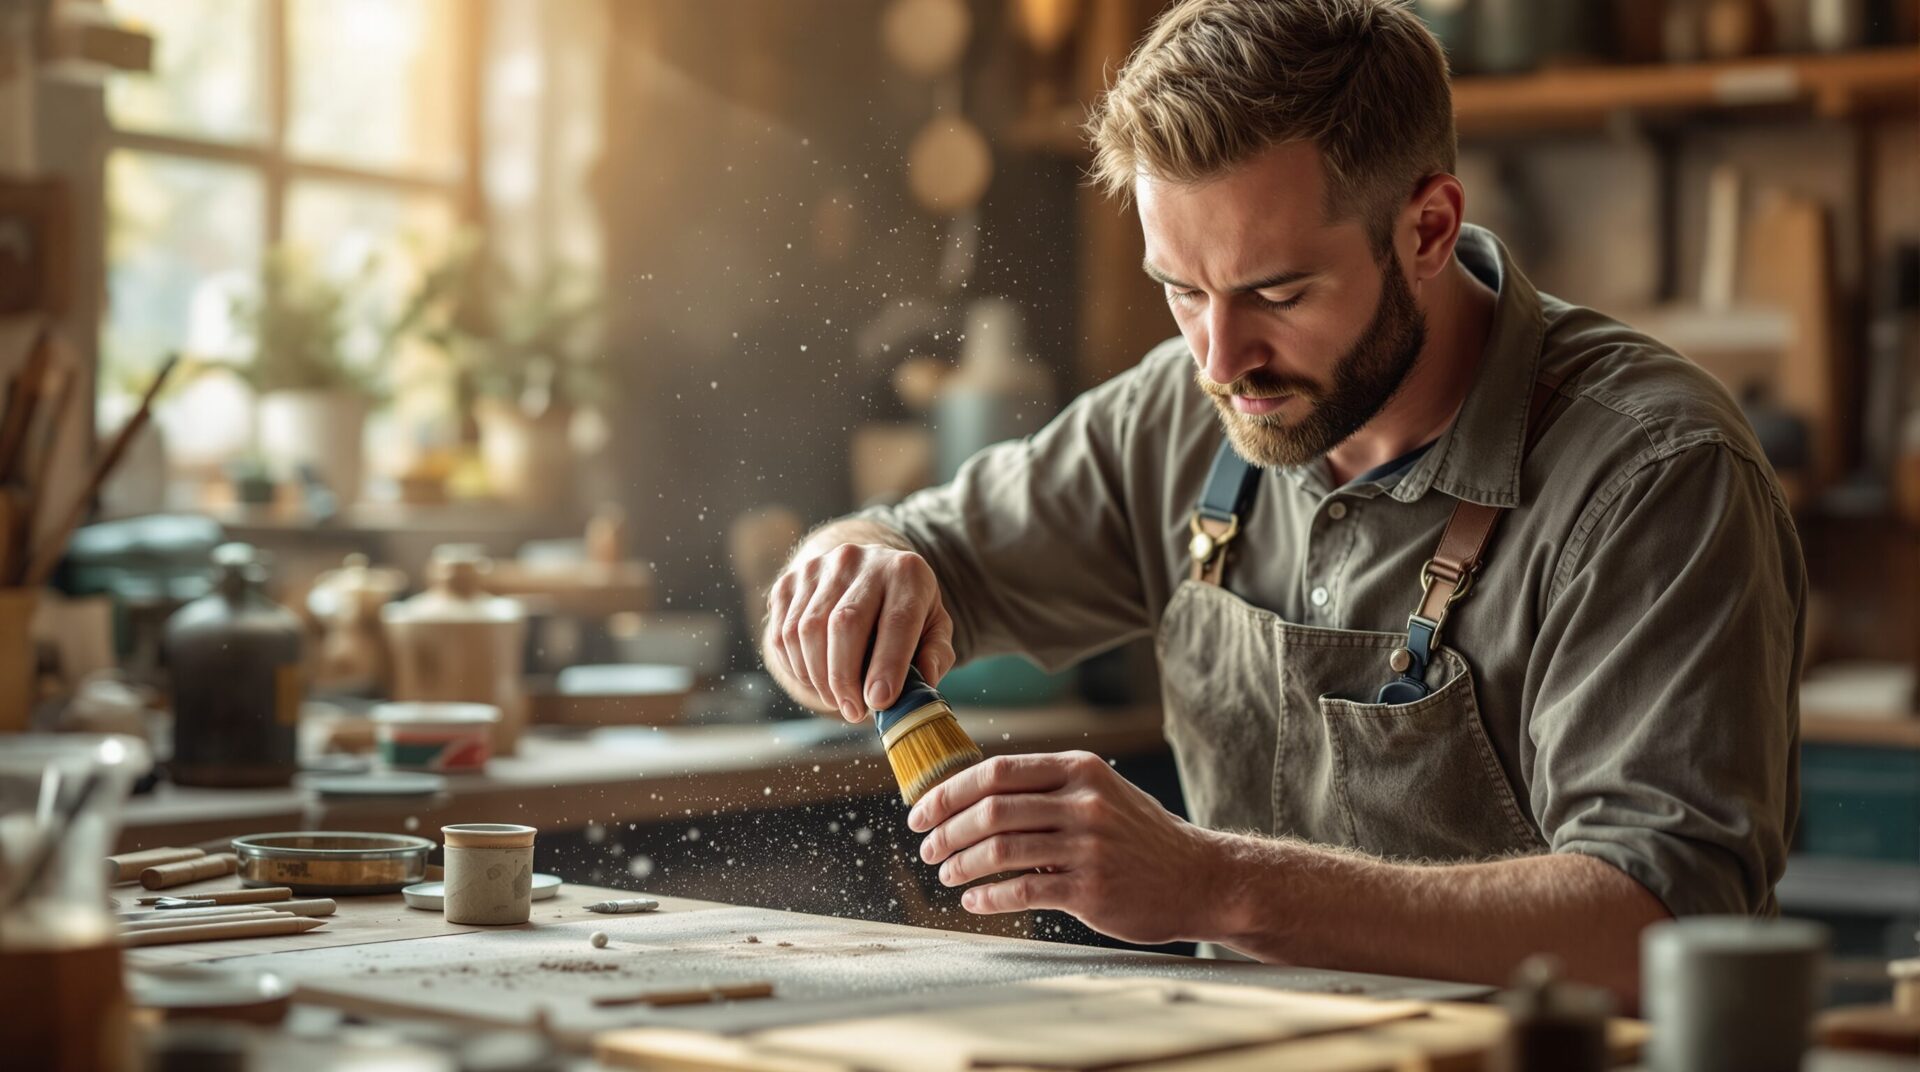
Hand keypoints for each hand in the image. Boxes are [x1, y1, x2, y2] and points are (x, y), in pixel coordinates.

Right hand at [762, 541, 956, 722]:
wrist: (864, 572)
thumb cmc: (903, 609)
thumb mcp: (932, 625)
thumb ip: (936, 653)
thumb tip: (926, 682)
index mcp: (905, 571)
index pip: (896, 620)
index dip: (887, 665)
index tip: (880, 701)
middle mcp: (860, 560)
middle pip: (844, 623)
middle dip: (845, 678)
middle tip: (853, 711)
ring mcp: (819, 567)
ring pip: (807, 631)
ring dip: (818, 677)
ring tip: (837, 698)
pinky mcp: (789, 581)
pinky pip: (782, 633)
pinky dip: (796, 667)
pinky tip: (816, 679)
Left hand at [909, 751, 1225, 945]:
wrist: (1200, 878)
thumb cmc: (1140, 837)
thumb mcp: (1100, 793)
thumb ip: (1048, 788)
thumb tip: (974, 794)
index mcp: (1079, 769)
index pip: (996, 772)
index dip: (949, 791)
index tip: (922, 810)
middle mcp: (1083, 801)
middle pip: (990, 810)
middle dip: (946, 830)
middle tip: (927, 847)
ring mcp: (1087, 845)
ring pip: (999, 850)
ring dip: (961, 864)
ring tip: (947, 874)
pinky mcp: (1090, 888)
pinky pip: (1021, 891)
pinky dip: (988, 898)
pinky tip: (975, 902)